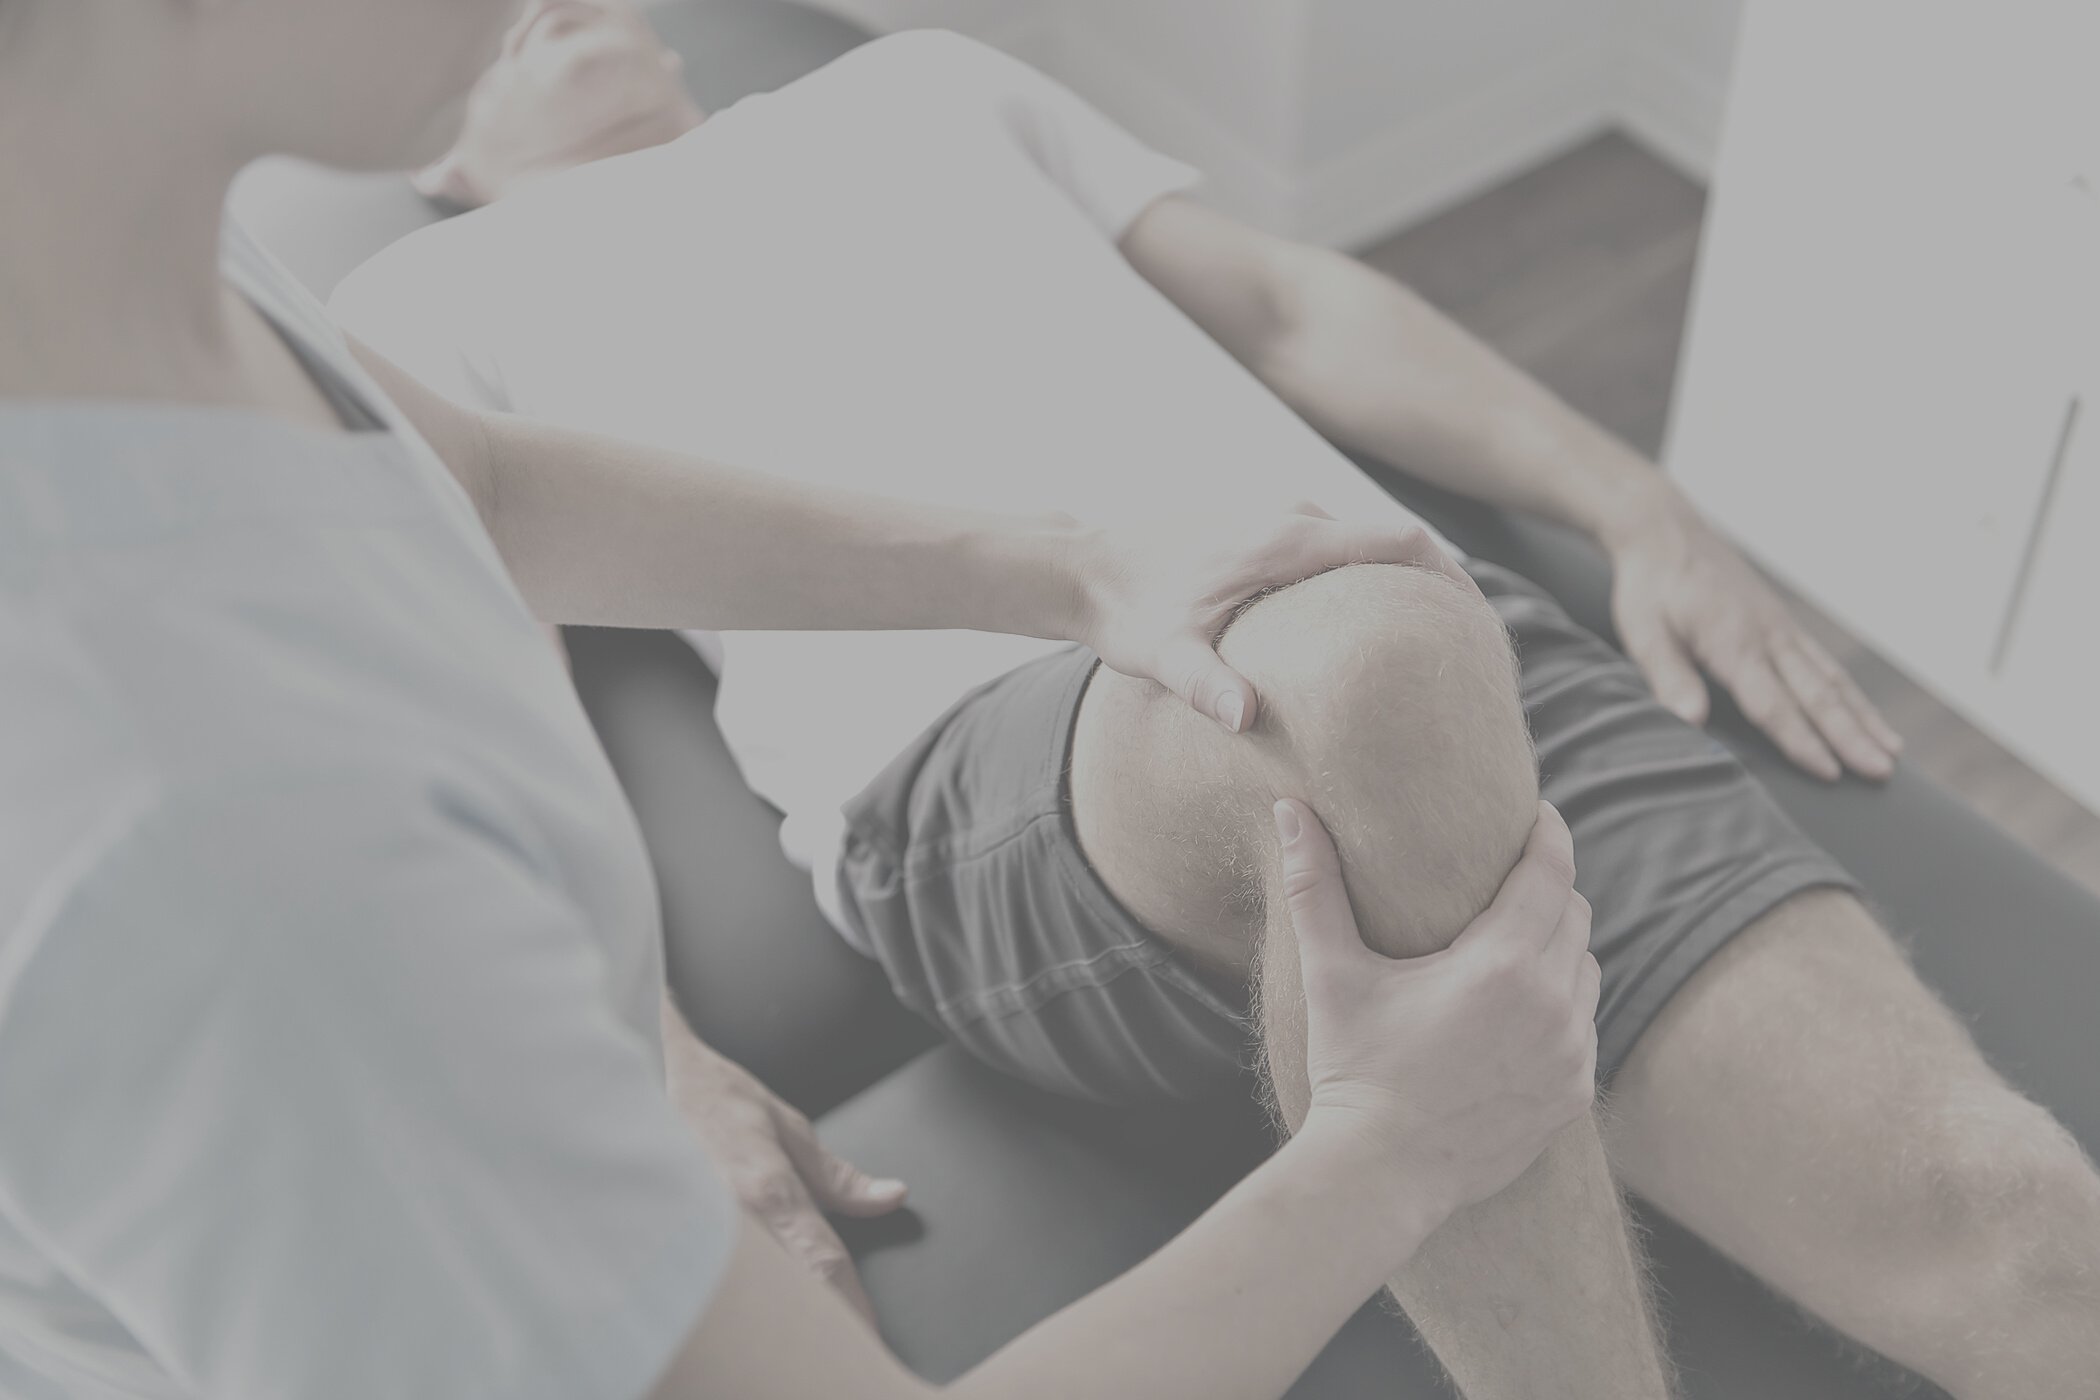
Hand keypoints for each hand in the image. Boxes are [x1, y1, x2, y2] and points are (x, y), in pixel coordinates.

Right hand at [661, 1010, 904, 1324]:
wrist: (635, 1080)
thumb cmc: (710, 1099)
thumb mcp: (784, 1126)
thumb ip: (836, 1175)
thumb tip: (889, 1197)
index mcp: (767, 1191)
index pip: (823, 1263)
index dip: (853, 1307)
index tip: (871, 1335)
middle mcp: (732, 1223)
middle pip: (789, 1293)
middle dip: (818, 1318)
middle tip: (839, 1338)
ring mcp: (699, 1237)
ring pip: (752, 1297)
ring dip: (778, 1312)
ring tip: (792, 1327)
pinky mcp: (673, 1243)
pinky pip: (712, 1286)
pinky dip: (736, 1300)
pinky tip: (744, 1305)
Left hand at [1072, 505, 1476, 733]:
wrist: (1079, 564)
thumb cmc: (1123, 610)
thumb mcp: (1162, 655)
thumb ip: (1207, 685)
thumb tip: (1248, 719)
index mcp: (1285, 539)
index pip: (1399, 541)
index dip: (1453, 578)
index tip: (1488, 623)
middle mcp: (1291, 514)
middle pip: (1396, 541)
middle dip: (1441, 588)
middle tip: (1478, 649)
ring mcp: (1278, 514)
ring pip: (1365, 544)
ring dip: (1403, 583)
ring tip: (1435, 644)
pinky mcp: (1264, 527)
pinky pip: (1336, 546)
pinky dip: (1366, 580)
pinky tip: (1370, 630)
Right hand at [1276, 797, 1597, 1215]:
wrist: (1379, 1174)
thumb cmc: (1352, 1069)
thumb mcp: (1331, 974)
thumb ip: (1314, 886)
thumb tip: (1289, 809)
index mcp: (1501, 965)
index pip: (1550, 874)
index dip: (1549, 835)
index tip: (1539, 815)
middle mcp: (1552, 1006)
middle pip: (1575, 917)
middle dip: (1550, 890)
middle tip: (1516, 879)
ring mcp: (1571, 1055)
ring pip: (1587, 972)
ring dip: (1561, 950)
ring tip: (1519, 944)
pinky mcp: (1574, 1095)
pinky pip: (1585, 1029)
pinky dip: (1563, 1008)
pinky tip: (1523, 1012)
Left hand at [1606, 487, 1900, 780]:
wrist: (1666, 532)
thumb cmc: (1650, 588)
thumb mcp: (1643, 632)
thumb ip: (1669, 676)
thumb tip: (1690, 721)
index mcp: (1733, 643)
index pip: (1772, 703)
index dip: (1801, 741)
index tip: (1830, 773)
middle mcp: (1768, 637)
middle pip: (1816, 695)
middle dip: (1851, 737)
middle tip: (1882, 773)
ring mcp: (1781, 629)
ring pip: (1831, 680)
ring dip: (1863, 718)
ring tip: (1893, 753)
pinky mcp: (1783, 624)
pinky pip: (1825, 664)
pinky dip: (1851, 694)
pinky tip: (1867, 717)